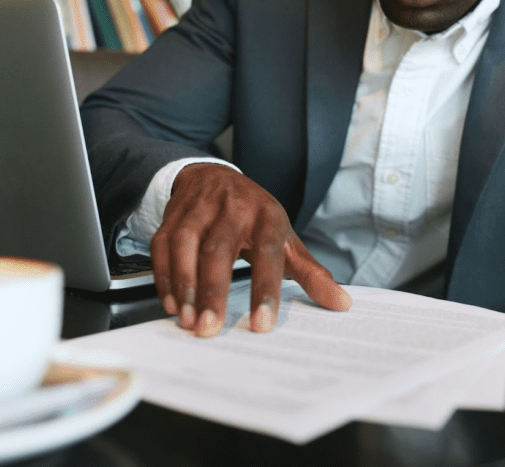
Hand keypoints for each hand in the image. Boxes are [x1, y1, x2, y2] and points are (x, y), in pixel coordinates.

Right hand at [151, 163, 351, 336]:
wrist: (213, 176)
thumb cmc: (255, 215)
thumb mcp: (286, 238)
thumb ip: (311, 272)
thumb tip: (342, 303)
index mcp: (267, 216)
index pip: (268, 252)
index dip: (265, 288)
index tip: (262, 323)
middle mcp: (232, 208)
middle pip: (219, 249)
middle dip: (213, 290)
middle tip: (210, 328)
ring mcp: (199, 210)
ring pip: (186, 245)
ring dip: (185, 285)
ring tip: (188, 320)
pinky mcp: (173, 216)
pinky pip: (162, 246)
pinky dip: (164, 275)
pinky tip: (172, 302)